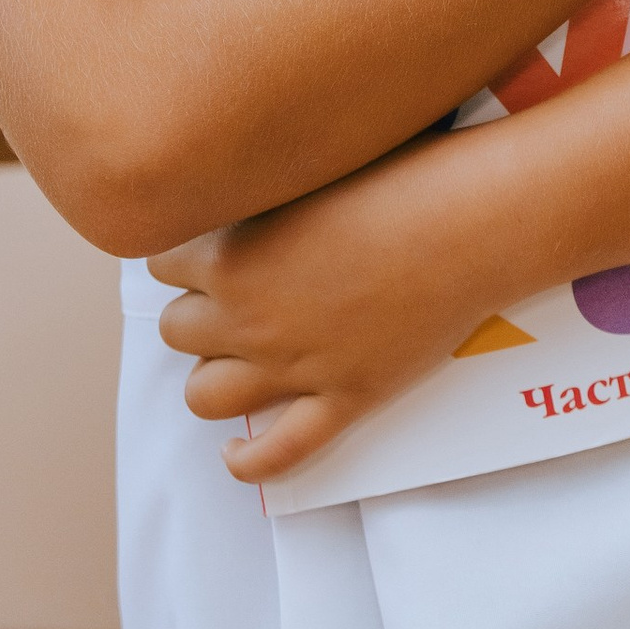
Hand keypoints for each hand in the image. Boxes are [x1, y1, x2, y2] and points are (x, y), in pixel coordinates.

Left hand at [151, 127, 501, 481]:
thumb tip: (238, 192)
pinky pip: (276, 454)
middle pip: (176, 331)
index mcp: (231, 255)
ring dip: (213, 376)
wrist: (468, 222)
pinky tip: (237, 449)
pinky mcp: (342, 399)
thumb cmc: (400, 175)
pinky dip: (247, 460)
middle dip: (198, 313)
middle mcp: (248, 317)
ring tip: (236, 359)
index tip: (210, 249)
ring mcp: (294, 366)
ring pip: (205, 396)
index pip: (161, 265)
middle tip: (234, 295)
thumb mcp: (309, 168)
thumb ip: (261, 192)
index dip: (185, 257)